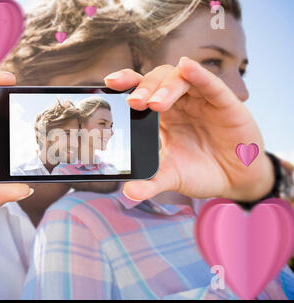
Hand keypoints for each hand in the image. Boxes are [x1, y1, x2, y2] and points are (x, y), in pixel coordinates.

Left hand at [104, 57, 273, 201]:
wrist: (236, 180)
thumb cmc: (202, 171)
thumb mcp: (172, 177)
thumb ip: (151, 183)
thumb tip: (128, 192)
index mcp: (162, 115)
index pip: (141, 91)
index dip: (127, 83)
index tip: (109, 84)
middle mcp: (179, 102)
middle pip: (157, 80)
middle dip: (143, 88)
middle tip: (133, 103)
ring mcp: (201, 100)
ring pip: (180, 79)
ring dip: (165, 86)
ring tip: (154, 103)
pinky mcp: (224, 103)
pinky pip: (210, 84)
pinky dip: (198, 74)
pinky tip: (187, 67)